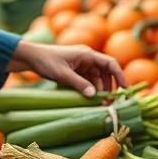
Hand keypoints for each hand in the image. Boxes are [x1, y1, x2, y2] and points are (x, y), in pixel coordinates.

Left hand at [6, 41, 126, 96]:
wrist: (32, 58)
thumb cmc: (46, 61)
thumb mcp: (62, 74)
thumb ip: (79, 84)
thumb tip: (95, 95)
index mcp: (87, 54)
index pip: (110, 63)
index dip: (120, 76)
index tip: (125, 89)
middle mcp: (87, 59)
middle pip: (105, 73)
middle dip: (108, 88)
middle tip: (107, 103)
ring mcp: (82, 65)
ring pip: (96, 79)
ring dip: (98, 91)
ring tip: (98, 104)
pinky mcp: (76, 71)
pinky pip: (88, 81)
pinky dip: (90, 90)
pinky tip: (88, 99)